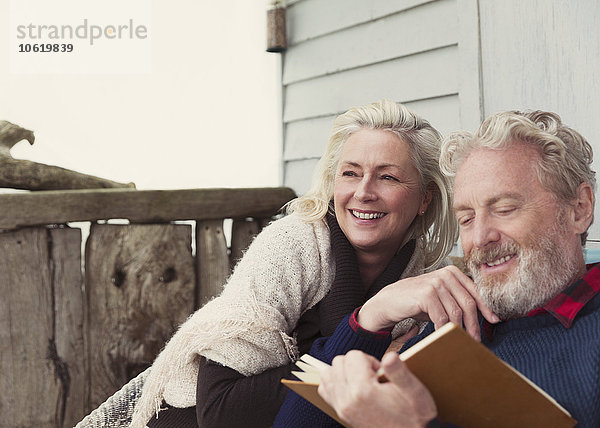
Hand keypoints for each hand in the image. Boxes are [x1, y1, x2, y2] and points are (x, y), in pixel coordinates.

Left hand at [318, 351, 436, 427]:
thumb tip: (389, 356)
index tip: (380, 373)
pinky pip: (325, 388)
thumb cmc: (414, 414)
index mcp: (363, 391)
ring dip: (344, 372)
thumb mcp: (414, 390)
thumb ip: (399, 371)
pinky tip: (352, 386)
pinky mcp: (340, 413)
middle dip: (356, 364)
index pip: (353, 355)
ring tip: (363, 381)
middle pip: (339, 362)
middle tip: (374, 377)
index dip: (370, 360)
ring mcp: (341, 408)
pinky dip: (336, 382)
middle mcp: (347, 400)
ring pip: (328, 373)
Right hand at [358, 266, 498, 340]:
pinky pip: (442, 318)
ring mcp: (436, 283)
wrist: (390, 302)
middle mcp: (445, 275)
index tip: (495, 321)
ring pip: (456, 312)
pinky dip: (444, 330)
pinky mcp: (427, 294)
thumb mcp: (441, 298)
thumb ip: (458, 301)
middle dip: (474, 324)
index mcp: (452, 273)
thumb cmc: (417, 302)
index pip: (475, 292)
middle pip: (468, 303)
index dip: (486, 308)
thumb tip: (483, 317)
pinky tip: (443, 336)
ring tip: (460, 340)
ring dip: (460, 329)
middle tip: (476, 339)